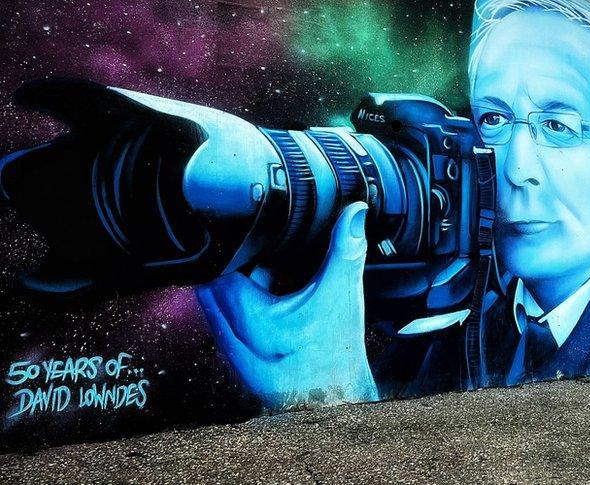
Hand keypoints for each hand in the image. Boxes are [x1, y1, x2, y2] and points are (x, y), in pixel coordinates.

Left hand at [195, 202, 377, 407]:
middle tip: (250, 251)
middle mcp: (236, 341)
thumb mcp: (343, 295)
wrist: (338, 399)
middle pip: (211, 290)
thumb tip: (354, 214)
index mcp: (256, 321)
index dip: (228, 249)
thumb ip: (346, 250)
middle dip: (227, 268)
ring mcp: (233, 355)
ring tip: (259, 278)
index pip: (219, 272)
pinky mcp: (237, 365)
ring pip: (215, 310)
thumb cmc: (338, 356)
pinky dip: (237, 313)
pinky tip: (264, 304)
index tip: (240, 233)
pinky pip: (224, 329)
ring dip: (230, 292)